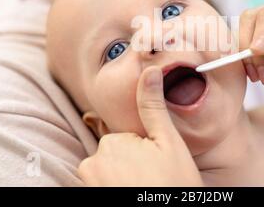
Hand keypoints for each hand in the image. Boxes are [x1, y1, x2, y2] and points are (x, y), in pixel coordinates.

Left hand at [78, 66, 202, 186]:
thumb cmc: (174, 186)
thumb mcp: (169, 144)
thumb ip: (154, 107)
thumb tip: (149, 70)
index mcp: (113, 143)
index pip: (125, 138)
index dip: (145, 150)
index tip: (158, 165)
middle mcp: (93, 163)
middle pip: (115, 153)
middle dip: (132, 163)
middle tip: (154, 178)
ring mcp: (89, 183)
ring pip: (108, 170)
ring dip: (123, 178)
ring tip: (146, 187)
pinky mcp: (89, 193)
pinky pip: (102, 184)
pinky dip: (115, 186)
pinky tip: (135, 189)